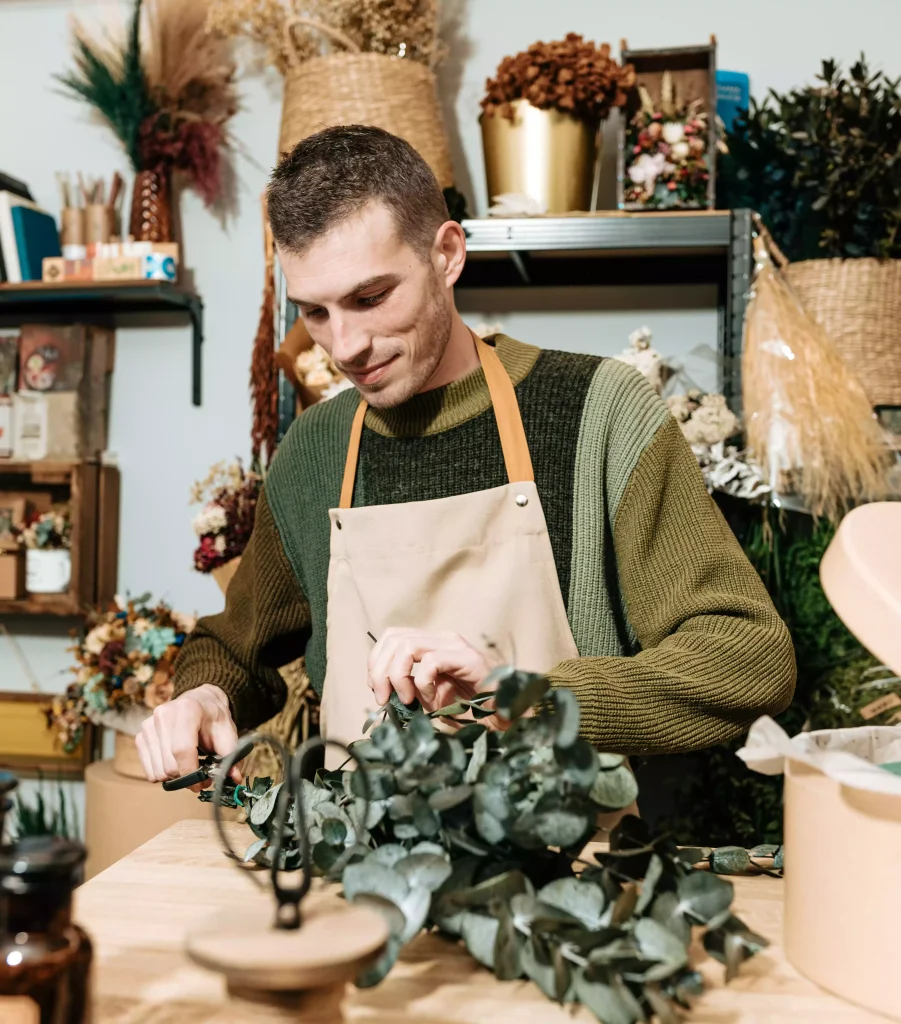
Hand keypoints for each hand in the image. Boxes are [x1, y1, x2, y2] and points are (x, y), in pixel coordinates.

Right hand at [136, 684, 242, 789]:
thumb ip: (231, 754)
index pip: (182, 750)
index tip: (204, 782)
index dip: (192, 773)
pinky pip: (148, 770)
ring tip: (189, 766)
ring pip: (158, 771)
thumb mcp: (227, 732)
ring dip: (175, 777)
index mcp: (187, 710)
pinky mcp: (141, 735)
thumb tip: (235, 778)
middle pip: (169, 765)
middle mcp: (163, 715)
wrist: (198, 701)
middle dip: (186, 778)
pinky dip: (163, 773)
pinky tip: (175, 762)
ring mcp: (149, 725)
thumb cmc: (213, 718)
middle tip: (201, 776)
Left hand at [367, 628, 501, 716]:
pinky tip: (432, 701)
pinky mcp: (467, 658)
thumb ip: (411, 689)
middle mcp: (441, 639)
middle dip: (380, 671)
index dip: (376, 661)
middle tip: (383, 699)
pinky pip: (431, 663)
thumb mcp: (432, 697)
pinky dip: (423, 684)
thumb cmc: (472, 706)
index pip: (392, 637)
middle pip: (394, 638)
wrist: (508, 711)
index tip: (378, 691)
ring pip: (407, 646)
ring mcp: (454, 646)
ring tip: (407, 699)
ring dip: (398, 676)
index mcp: (432, 644)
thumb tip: (385, 692)